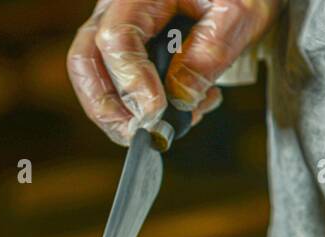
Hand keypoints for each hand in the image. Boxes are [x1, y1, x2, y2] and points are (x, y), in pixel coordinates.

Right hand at [67, 0, 278, 144]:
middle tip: (141, 136)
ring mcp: (116, 30)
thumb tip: (180, 98)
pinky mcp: (125, 53)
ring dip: (121, 117)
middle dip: (107, 109)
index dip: (131, 81)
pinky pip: (114, 87)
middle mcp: (117, 9)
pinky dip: (136, 112)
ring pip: (92, 79)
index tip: (156, 113)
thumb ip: (211, 51)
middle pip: (85, 61)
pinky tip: (179, 112)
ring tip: (170, 126)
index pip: (116, 38)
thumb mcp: (238, 11)